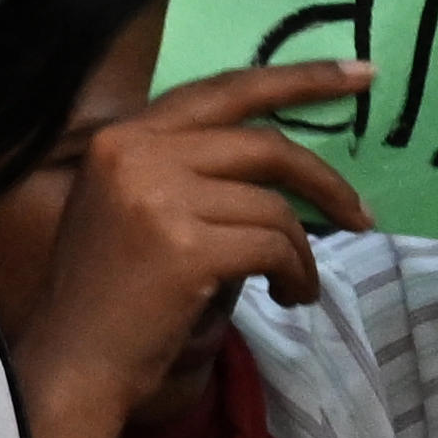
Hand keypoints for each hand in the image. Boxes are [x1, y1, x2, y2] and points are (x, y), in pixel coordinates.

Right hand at [26, 56, 364, 411]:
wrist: (74, 363)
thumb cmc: (110, 293)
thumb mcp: (132, 206)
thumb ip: (187, 170)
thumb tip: (287, 165)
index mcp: (121, 136)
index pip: (223, 90)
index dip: (298, 79)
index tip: (360, 74)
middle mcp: (135, 153)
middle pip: (263, 145)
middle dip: (325, 180)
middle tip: (362, 214)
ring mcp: (158, 198)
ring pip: (274, 207)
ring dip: (302, 251)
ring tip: (296, 284)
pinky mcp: (187, 247)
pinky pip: (274, 248)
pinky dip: (296, 275)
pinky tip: (289, 297)